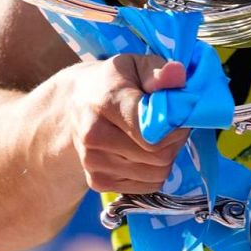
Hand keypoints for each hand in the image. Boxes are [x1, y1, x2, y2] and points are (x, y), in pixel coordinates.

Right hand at [65, 53, 188, 194]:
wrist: (72, 108)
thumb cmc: (113, 82)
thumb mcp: (135, 64)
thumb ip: (158, 71)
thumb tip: (177, 75)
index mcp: (106, 102)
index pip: (151, 129)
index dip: (175, 124)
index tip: (178, 113)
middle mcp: (95, 136)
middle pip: (158, 154)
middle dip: (175, 140)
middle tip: (172, 125)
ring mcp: (94, 162)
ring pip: (157, 173)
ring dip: (167, 157)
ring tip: (157, 136)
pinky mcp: (98, 182)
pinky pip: (148, 186)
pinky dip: (155, 171)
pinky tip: (144, 151)